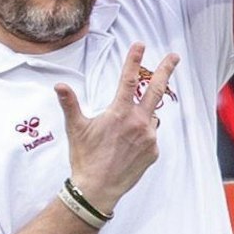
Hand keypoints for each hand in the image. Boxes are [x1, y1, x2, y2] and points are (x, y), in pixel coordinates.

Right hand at [57, 42, 180, 213]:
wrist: (98, 189)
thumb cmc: (85, 158)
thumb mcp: (76, 128)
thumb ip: (70, 104)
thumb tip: (59, 85)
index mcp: (119, 113)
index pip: (128, 80)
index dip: (133, 60)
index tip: (140, 44)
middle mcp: (138, 122)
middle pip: (156, 90)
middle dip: (165, 70)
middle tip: (174, 56)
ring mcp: (149, 138)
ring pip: (151, 117)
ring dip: (143, 115)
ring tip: (124, 132)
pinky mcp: (153, 152)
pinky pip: (150, 137)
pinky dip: (142, 136)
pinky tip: (127, 147)